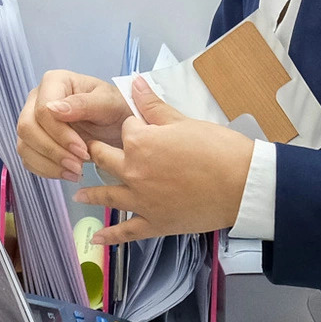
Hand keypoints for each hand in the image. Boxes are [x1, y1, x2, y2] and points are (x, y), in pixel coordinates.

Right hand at [17, 70, 128, 180]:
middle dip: (53, 151)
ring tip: (76, 171)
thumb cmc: (116, 109)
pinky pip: (28, 158)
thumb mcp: (108, 103)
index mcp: (54, 82)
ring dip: (49, 163)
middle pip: (27, 127)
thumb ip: (83, 103)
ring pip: (24, 145)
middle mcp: (37, 99)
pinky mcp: (34, 140)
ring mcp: (33, 120)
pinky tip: (68, 173)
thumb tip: (54, 109)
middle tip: (78, 165)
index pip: (42, 110)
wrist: (120, 126)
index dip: (60, 133)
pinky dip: (46, 170)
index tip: (83, 149)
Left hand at [76, 78, 252, 242]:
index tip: (143, 128)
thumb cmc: (217, 148)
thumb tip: (135, 83)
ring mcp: (142, 200)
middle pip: (106, 159)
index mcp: (139, 142)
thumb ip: (153, 105)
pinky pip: (127, 231)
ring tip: (78, 195)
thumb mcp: (183, 121)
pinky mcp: (155, 223)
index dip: (134, 127)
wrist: (242, 184)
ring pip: (108, 194)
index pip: (125, 129)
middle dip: (100, 153)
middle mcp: (133, 171)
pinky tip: (96, 238)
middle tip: (92, 154)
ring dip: (91, 194)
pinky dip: (110, 236)